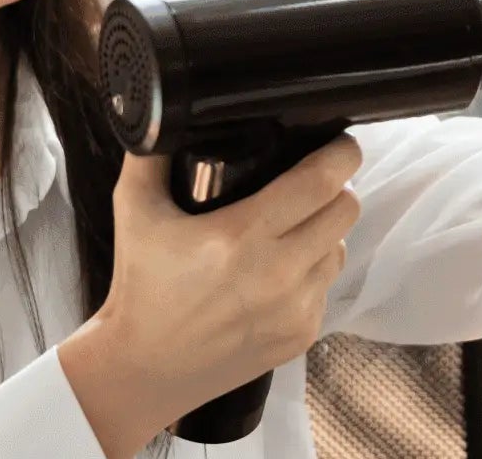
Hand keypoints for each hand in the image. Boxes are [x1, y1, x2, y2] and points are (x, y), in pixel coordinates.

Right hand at [58, 135, 364, 457]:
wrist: (141, 369)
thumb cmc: (141, 287)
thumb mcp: (135, 213)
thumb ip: (150, 156)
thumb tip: (165, 113)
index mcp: (242, 236)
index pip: (322, 182)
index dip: (340, 155)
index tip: (339, 145)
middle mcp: (277, 274)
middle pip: (347, 210)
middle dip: (337, 190)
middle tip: (315, 184)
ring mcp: (294, 309)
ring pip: (341, 248)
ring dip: (326, 233)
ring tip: (293, 230)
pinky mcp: (301, 335)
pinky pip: (327, 287)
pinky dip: (313, 274)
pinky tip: (281, 273)